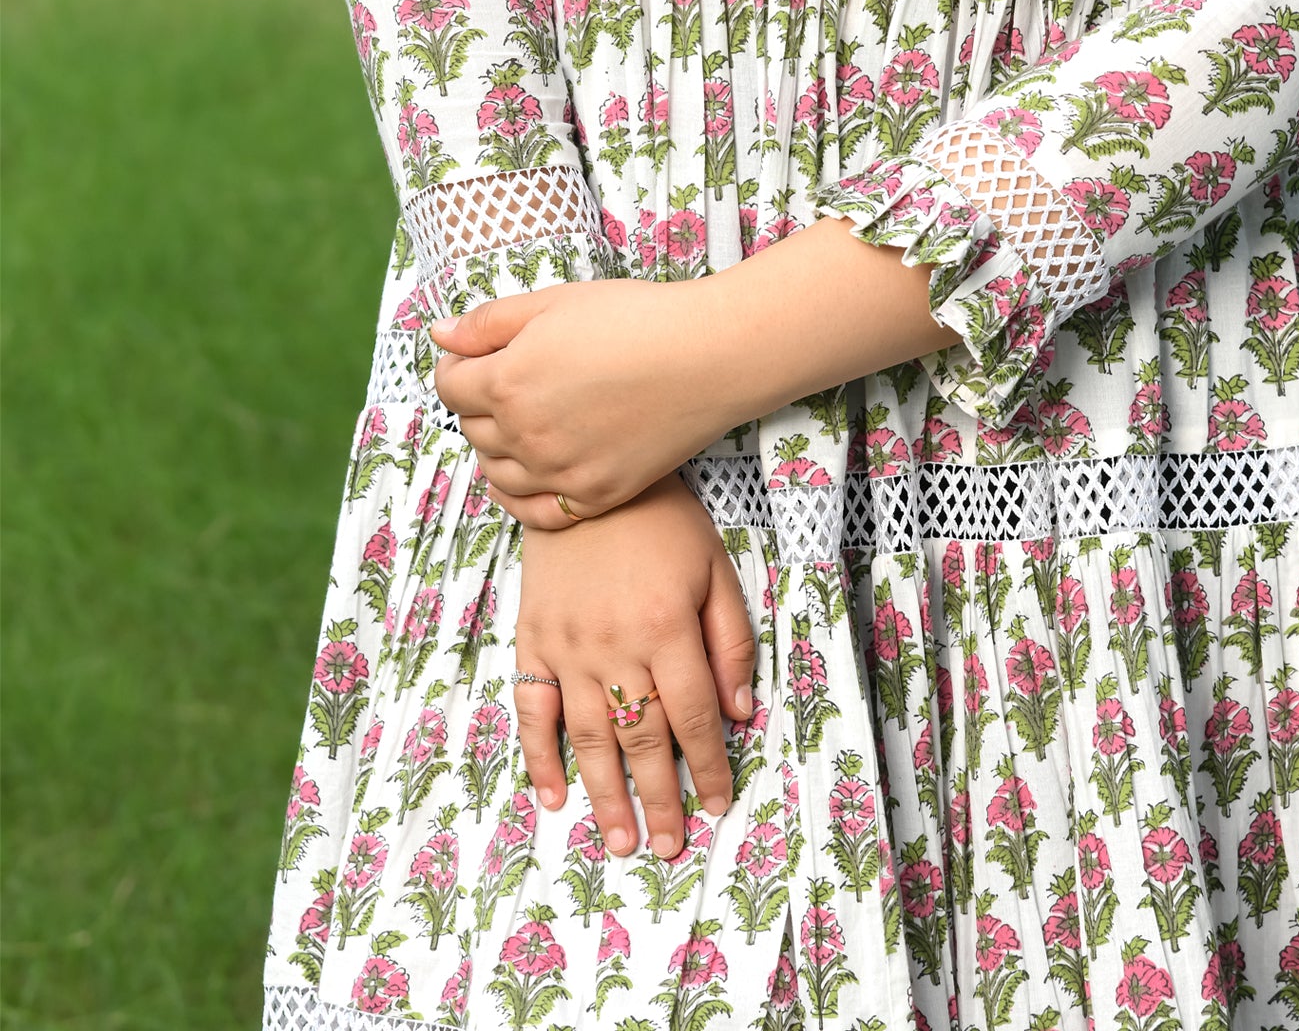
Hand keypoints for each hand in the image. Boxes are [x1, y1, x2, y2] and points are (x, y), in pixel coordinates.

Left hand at [432, 218, 950, 521]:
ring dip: (499, 447)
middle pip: (472, 428)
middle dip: (481, 402)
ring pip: (498, 472)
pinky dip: (523, 494)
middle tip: (514, 380)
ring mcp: (559, 472)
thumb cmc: (636, 318)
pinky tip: (535, 469)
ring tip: (527, 420)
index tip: (480, 356)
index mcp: (508, 382)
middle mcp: (525, 435)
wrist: (708, 357)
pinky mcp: (594, 496)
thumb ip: (490, 323)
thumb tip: (441, 337)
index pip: (449, 386)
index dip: (459, 365)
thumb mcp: (555, 302)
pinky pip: (534, 511)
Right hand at [512, 473, 755, 859]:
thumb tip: (740, 713)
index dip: (709, 766)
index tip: (719, 804)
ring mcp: (567, 647)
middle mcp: (615, 646)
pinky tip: (554, 796)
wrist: (586, 478)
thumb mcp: (715, 567)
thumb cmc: (662, 521)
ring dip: (606, 796)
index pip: (693, 716)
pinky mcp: (532, 641)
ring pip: (590, 737)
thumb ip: (729, 641)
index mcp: (667, 627)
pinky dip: (540, 757)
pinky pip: (532, 710)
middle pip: (643, 739)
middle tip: (669, 847)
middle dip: (661, 799)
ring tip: (622, 842)